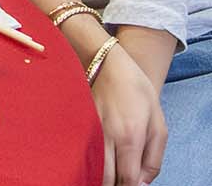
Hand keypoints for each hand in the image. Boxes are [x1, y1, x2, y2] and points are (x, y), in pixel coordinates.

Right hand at [92, 45, 167, 185]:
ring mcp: (90, 130)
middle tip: (121, 181)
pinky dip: (89, 163)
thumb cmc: (137, 92)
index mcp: (130, 137)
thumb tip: (142, 183)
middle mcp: (107, 136)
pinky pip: (83, 152)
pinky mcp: (79, 125)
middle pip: (106, 179)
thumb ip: (154, 158)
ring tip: (109, 174)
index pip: (127, 179)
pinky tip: (95, 161)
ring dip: (100, 177)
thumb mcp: (158, 126)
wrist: (108, 64)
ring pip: (91, 167)